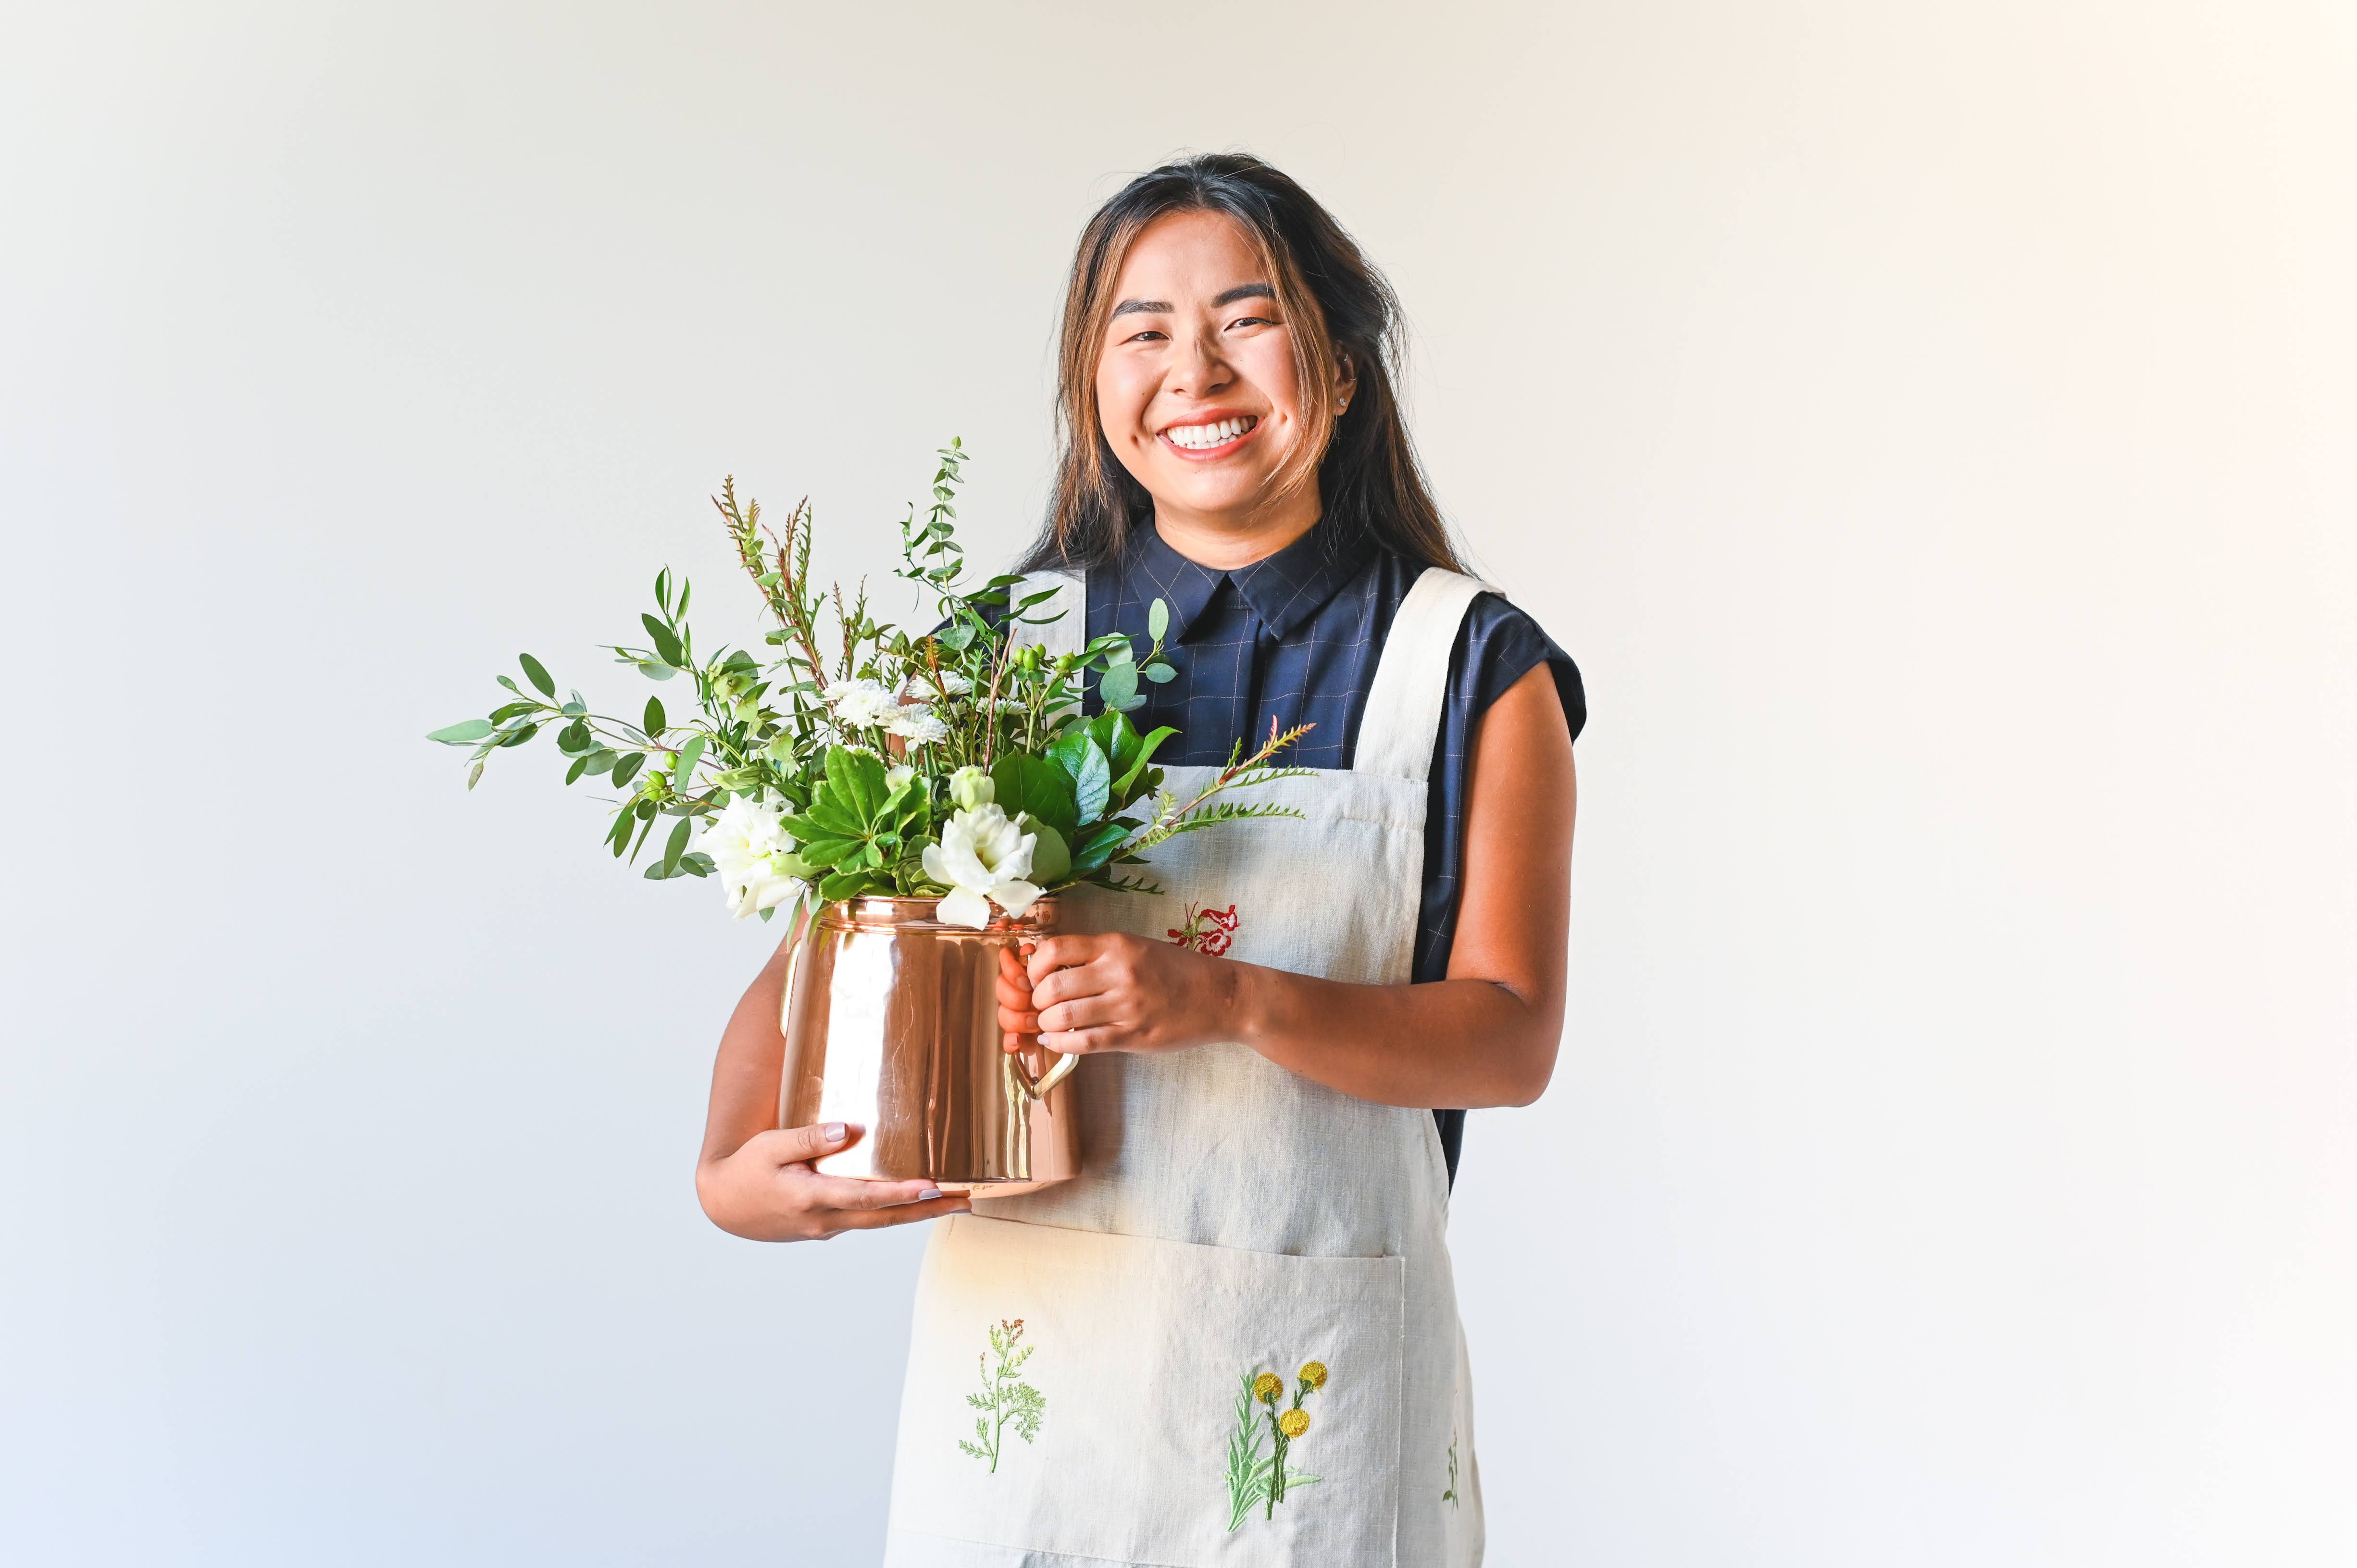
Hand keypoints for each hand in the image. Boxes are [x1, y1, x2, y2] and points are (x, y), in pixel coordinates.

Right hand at [695, 1121, 969, 1241]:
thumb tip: (850, 1129)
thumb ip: (809, 1138)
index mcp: (810, 1197)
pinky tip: (914, 1202)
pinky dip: (893, 1213)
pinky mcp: (826, 1227)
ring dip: (917, 1214)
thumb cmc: (746, 1169)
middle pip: (885, 1218)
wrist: (723, 1205)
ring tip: (954, 1203)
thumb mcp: (770, 1146)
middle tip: (966, 1201)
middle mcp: (824, 1219)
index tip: (934, 1188)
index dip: (901, 1193)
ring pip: (880, 1222)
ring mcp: (826, 1228)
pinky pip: (866, 1221)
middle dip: (928, 1210)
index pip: (865, 1197)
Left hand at [998, 932, 1241, 1055]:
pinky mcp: (1133, 1035)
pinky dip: (1060, 1043)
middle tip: (1041, 1006)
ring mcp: (1126, 1005)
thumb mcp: (1137, 948)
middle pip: (1053, 986)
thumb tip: (1051, 967)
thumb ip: (1098, 955)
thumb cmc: (1177, 971)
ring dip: (1046, 1024)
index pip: (1055, 949)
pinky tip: (1056, 1041)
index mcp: (1117, 945)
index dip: (1035, 967)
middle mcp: (1119, 972)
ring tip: (1049, 1025)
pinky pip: (1083, 1042)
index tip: (1036, 978)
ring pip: (1063, 1017)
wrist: (1220, 996)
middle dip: (1037, 1001)